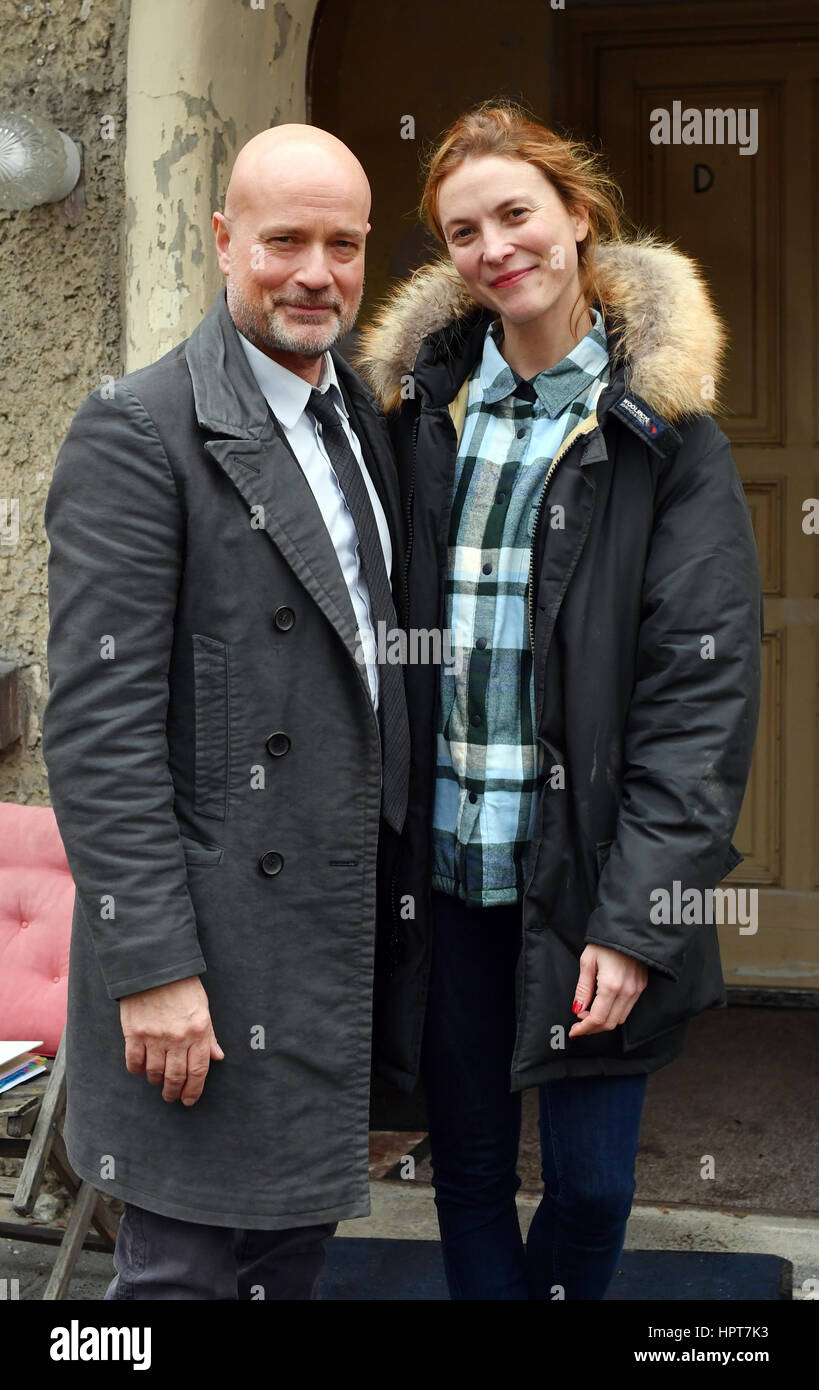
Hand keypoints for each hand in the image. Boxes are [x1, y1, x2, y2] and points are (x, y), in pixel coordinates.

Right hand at [120, 976, 223, 1104]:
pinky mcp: (134, 1033)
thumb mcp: (203, 1008)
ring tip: (158, 1082)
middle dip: (174, 1092)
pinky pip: (134, 1062)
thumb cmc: (182, 986)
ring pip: (155, 1073)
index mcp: (198, 1031)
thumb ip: (209, 1036)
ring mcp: (154, 1036)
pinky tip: (141, 1069)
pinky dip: (138, 1070)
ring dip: (157, 1082)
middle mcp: (177, 1037)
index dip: (194, 1090)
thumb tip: (217, 1057)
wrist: (154, 966)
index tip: (189, 1100)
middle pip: (176, 1077)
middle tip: (172, 1097)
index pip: (198, 1071)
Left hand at [568, 943, 647, 1037]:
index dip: (584, 1029)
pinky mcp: (641, 987)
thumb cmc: (605, 942)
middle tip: (579, 1022)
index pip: (598, 1018)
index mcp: (611, 985)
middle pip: (610, 1023)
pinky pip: (628, 1009)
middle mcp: (627, 991)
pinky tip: (603, 1005)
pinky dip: (614, 1013)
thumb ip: (583, 989)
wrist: (629, 928)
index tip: (574, 1031)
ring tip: (589, 1012)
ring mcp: (636, 990)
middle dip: (592, 1027)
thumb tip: (578, 1010)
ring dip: (604, 1021)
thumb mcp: (587, 961)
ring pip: (620, 1019)